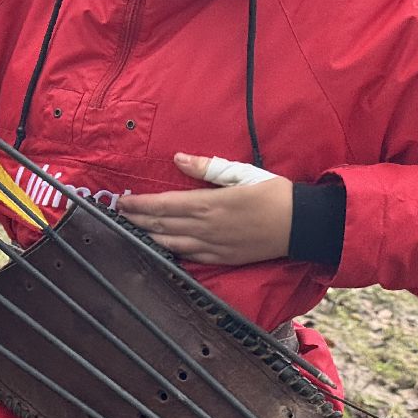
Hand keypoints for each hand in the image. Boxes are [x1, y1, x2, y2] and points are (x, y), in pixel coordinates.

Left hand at [115, 152, 292, 265]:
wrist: (299, 225)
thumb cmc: (273, 194)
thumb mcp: (241, 173)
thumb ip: (207, 167)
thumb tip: (179, 159)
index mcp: (208, 204)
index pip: (163, 205)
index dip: (140, 204)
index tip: (122, 201)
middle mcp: (205, 228)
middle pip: (162, 224)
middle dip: (137, 219)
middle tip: (118, 215)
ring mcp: (213, 246)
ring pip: (171, 243)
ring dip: (149, 235)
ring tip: (132, 230)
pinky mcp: (222, 258)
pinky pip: (189, 256)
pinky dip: (170, 250)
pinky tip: (161, 246)